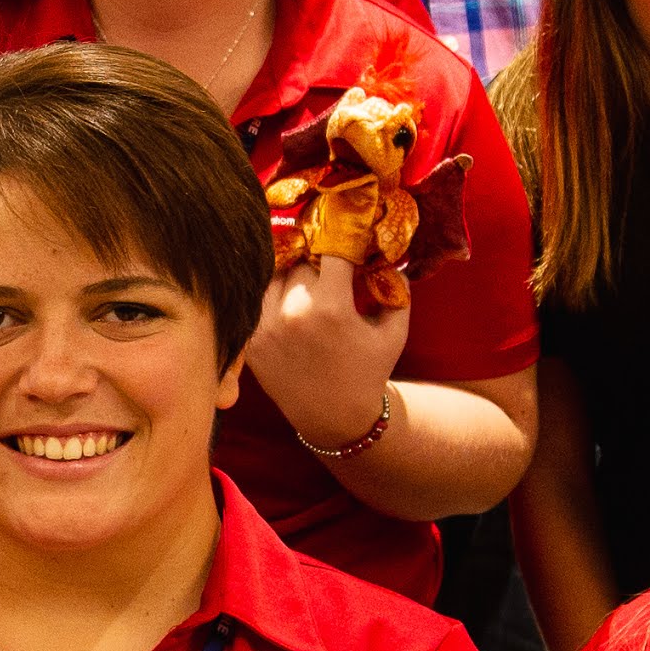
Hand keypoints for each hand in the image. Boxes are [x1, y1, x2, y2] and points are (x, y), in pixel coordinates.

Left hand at [242, 256, 406, 464]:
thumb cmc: (369, 372)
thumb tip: (388, 255)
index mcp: (331, 308)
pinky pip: (258, 301)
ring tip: (304, 276)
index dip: (341, 237)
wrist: (335, 419)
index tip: (346, 231)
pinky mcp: (252, 341)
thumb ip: (397, 290)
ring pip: (273, 275)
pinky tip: (287, 296)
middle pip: (300, 260)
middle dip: (316, 257)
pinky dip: (272, 294)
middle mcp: (294, 313)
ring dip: (289, 272)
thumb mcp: (394, 332)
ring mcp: (267, 327)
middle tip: (326, 258)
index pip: (331, 249)